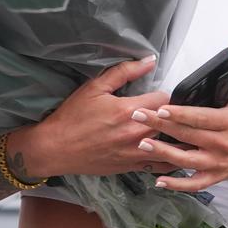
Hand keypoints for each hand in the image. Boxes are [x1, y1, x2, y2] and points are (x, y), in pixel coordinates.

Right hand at [12, 55, 168, 176]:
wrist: (56, 148)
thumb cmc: (73, 116)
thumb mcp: (95, 87)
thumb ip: (125, 71)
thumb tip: (150, 60)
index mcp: (130, 110)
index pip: (166, 99)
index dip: (163, 96)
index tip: (156, 97)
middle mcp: (137, 133)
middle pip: (171, 122)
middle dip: (169, 115)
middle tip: (164, 113)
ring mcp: (136, 153)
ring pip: (170, 144)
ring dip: (171, 136)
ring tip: (168, 132)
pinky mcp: (132, 167)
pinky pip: (160, 164)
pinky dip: (166, 156)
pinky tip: (165, 150)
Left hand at [131, 42, 227, 192]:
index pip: (201, 117)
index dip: (180, 113)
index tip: (160, 107)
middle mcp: (224, 144)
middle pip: (188, 135)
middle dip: (161, 126)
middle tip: (137, 117)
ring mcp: (218, 164)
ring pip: (187, 161)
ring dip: (163, 154)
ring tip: (142, 144)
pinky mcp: (213, 178)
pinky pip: (193, 184)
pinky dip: (176, 184)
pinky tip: (157, 180)